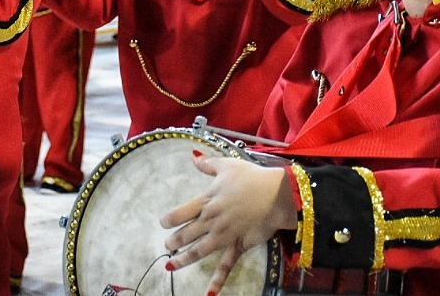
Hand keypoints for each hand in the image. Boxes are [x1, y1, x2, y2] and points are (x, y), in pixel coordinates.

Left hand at [161, 153, 294, 294]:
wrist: (276, 194)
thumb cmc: (252, 178)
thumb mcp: (227, 165)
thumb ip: (208, 164)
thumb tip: (193, 156)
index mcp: (207, 200)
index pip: (181, 212)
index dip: (169, 219)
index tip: (163, 223)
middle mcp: (212, 220)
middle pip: (187, 233)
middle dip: (174, 241)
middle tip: (167, 245)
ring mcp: (224, 235)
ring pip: (199, 250)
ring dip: (183, 259)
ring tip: (171, 265)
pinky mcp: (237, 245)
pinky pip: (226, 265)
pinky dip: (218, 280)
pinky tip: (209, 293)